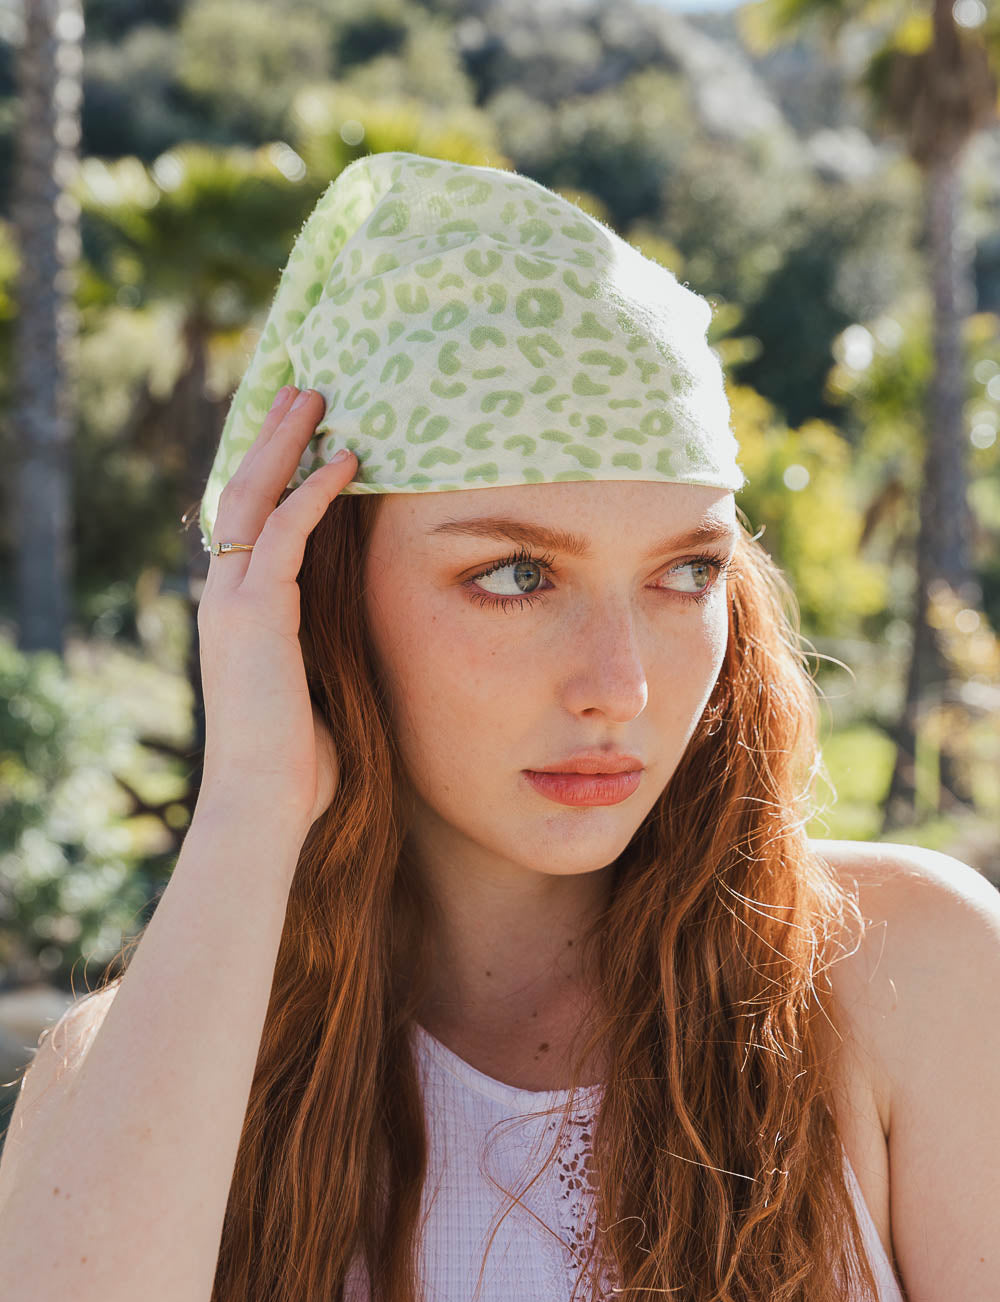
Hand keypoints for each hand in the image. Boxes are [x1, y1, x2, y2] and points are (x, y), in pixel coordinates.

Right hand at [195, 386, 357, 838]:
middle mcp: (225, 597)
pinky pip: (284, 533)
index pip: (248, 524)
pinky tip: (347, 461)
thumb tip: (368, 635)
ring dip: (287, 443)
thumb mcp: (316, 691)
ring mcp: (233, 603)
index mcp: (238, 615)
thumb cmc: (298, 767)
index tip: (303, 436)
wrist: (262, 806)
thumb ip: (327, 650)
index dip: (273, 474)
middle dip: (273, 438)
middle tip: (304, 389)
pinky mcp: (256, 615)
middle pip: (242, 492)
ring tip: (319, 396)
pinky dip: (315, 493)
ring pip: (254, 497)